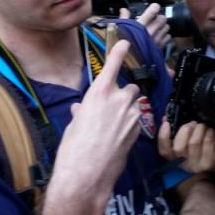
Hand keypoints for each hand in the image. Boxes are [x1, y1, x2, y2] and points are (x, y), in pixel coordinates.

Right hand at [49, 42, 141, 194]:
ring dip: (129, 109)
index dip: (119, 52)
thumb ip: (83, 111)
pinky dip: (132, 123)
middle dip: (123, 95)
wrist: (87, 173)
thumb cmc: (74, 149)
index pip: (112, 65)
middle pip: (128, 88)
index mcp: (98, 93)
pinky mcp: (140, 127)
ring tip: (115, 126)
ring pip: (136, 103)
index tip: (125, 42)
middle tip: (111, 110)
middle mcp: (118, 99)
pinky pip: (138, 118)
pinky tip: (120, 137)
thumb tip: (81, 108)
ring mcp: (132, 113)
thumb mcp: (74, 125)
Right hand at [119, 3, 171, 48]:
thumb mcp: (120, 31)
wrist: (127, 66)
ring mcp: (156, 40)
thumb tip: (123, 10)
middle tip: (155, 19)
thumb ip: (124, 19)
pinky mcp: (160, 47)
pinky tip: (160, 37)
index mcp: (140, 25)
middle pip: (162, 18)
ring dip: (163, 27)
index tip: (154, 7)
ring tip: (157, 28)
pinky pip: (167, 38)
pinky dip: (165, 36)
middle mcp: (150, 31)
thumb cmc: (122, 46)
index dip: (155, 7)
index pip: (152, 11)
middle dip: (159, 18)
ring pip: (166, 28)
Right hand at [158, 120, 214, 178]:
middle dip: (185, 130)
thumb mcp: (190, 140)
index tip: (166, 123)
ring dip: (199, 129)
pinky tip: (211, 130)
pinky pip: (208, 143)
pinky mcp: (210, 162)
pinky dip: (209, 132)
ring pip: (193, 143)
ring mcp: (198, 165)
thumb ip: (178, 131)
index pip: (164, 151)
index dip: (163, 137)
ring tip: (203, 126)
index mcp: (176, 159)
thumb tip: (166, 118)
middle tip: (193, 123)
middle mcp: (185, 164)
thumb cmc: (204, 147)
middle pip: (179, 147)